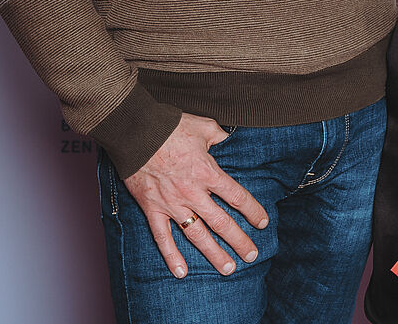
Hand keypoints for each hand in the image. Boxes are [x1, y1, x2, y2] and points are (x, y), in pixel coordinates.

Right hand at [121, 114, 268, 278]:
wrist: (135, 132)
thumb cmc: (169, 126)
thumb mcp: (202, 126)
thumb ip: (219, 136)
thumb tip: (229, 139)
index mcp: (208, 172)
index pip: (237, 197)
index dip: (253, 211)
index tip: (262, 223)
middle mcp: (193, 193)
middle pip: (221, 222)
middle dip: (239, 241)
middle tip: (251, 255)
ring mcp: (172, 204)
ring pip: (197, 235)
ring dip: (214, 254)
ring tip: (228, 269)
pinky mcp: (152, 209)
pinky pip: (163, 238)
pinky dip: (171, 256)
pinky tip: (181, 272)